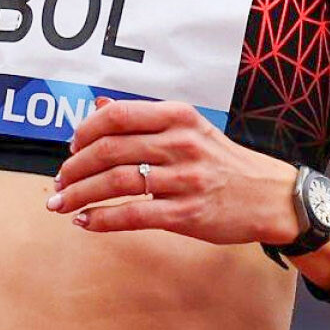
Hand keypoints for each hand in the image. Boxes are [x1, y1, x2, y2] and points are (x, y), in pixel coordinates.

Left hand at [45, 96, 297, 247]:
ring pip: (116, 182)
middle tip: (59, 181)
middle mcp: (181, 144)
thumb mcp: (190, 128)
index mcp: (179, 117)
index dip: (85, 131)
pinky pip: (134, 215)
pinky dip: (102, 219)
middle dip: (74, 168)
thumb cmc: (224, 161)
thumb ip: (144, 119)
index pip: (118, 116)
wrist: (271, 196)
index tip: (71, 148)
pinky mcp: (187, 214)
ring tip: (61, 203)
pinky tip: (85, 222)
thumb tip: (98, 107)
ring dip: (80, 194)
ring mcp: (185, 180)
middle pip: (109, 150)